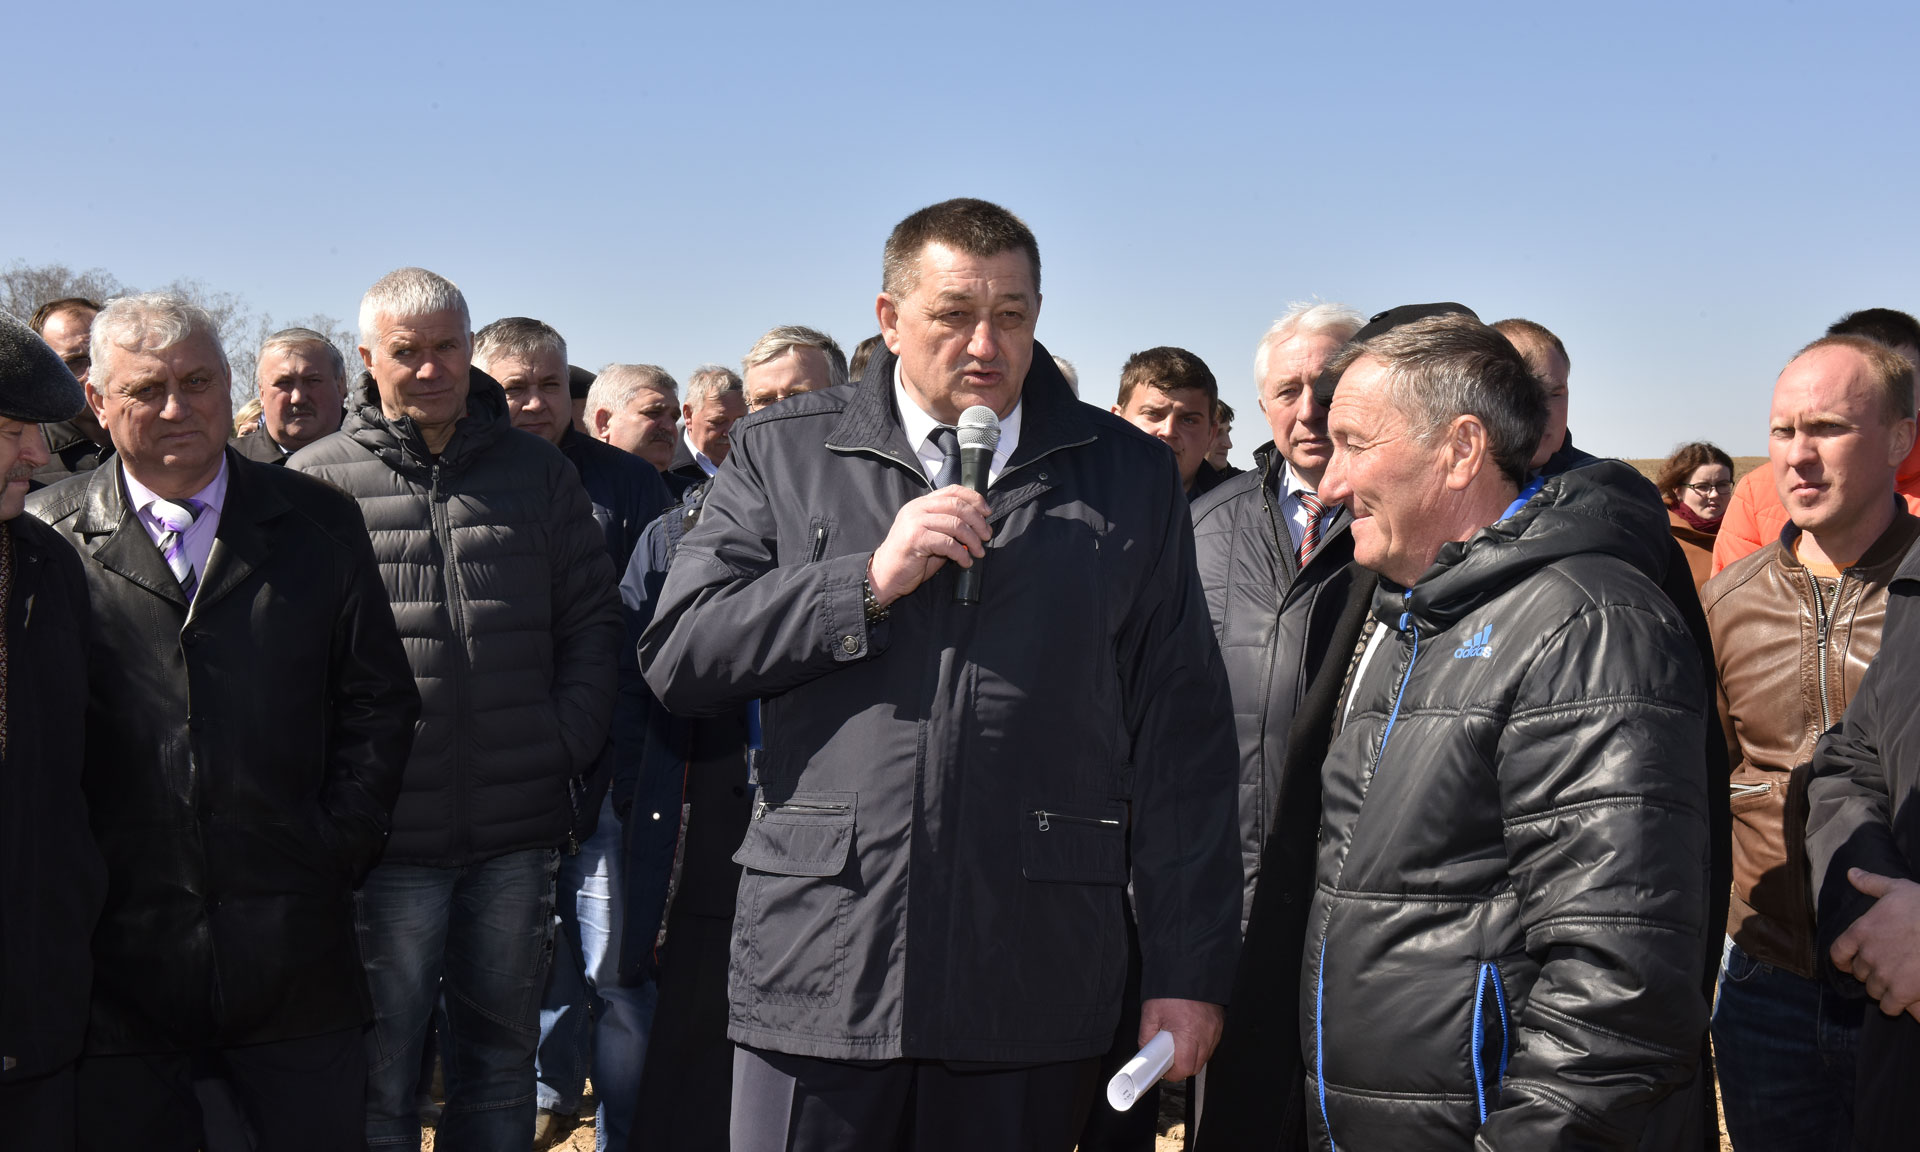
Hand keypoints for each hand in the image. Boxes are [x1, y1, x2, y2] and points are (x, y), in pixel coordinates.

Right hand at [868, 485, 991, 605]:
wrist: (885, 575)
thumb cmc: (911, 558)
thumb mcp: (932, 535)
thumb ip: (950, 526)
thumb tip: (979, 526)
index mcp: (922, 504)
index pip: (953, 490)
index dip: (974, 499)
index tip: (987, 513)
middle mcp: (918, 508)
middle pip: (958, 506)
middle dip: (978, 522)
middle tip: (986, 536)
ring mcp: (915, 522)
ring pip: (956, 524)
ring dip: (973, 540)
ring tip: (978, 552)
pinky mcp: (915, 539)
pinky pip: (947, 543)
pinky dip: (961, 554)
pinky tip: (965, 562)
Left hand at [1139, 998, 1223, 1081]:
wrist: (1188, 970)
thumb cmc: (1170, 991)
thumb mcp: (1151, 1013)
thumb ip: (1146, 1036)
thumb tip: (1146, 1052)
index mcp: (1188, 1033)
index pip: (1184, 1068)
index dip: (1172, 1073)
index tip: (1165, 1071)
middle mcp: (1205, 1034)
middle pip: (1196, 1066)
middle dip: (1182, 1067)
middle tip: (1169, 1059)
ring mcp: (1215, 1030)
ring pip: (1205, 1057)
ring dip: (1192, 1057)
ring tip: (1180, 1045)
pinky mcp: (1220, 1024)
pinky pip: (1211, 1044)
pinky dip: (1201, 1046)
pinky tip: (1191, 1036)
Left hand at [1831, 868, 1919, 1019]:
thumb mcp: (1897, 888)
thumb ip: (1871, 883)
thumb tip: (1851, 873)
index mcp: (1861, 931)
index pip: (1838, 953)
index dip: (1844, 960)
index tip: (1850, 963)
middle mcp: (1868, 955)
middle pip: (1859, 972)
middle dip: (1870, 971)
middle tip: (1887, 967)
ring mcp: (1884, 975)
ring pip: (1872, 990)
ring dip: (1882, 988)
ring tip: (1896, 981)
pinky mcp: (1902, 992)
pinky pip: (1888, 1007)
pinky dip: (1893, 1005)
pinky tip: (1903, 999)